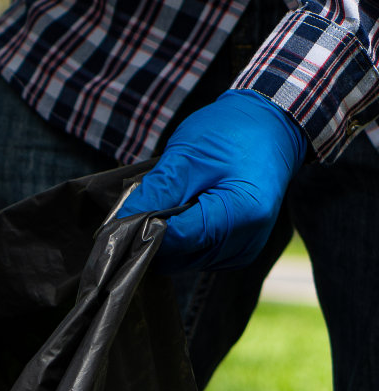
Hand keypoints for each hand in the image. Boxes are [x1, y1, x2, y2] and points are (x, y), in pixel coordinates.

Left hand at [119, 90, 306, 272]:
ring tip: (172, 200)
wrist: (270, 130)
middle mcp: (246, 240)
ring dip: (165, 237)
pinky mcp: (237, 251)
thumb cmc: (230, 135)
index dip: (142, 230)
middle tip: (146, 202)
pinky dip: (181, 238)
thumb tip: (121, 223)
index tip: (119, 218)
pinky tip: (184, 210)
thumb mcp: (186, 156)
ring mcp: (243, 250)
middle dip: (152, 233)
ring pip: (183, 260)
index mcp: (242, 213)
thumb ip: (155, 192)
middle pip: (178, 256)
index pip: (176, 239)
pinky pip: (195, 255)